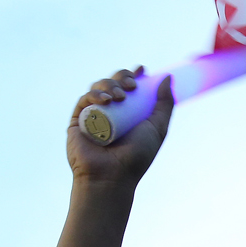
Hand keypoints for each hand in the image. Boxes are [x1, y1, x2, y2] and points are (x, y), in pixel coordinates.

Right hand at [66, 68, 174, 186]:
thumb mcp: (157, 128)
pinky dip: (94, 94)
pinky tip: (106, 100)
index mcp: (128, 113)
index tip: (141, 70)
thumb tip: (167, 77)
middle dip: (122, 77)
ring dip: (109, 84)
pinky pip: (84, 99)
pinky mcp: (78, 121)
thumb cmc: (137, 156)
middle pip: (113, 83)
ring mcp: (93, 115)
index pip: (129, 87)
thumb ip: (165, 104)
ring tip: (119, 96)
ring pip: (98, 88)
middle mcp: (111, 112)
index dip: (133, 74)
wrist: (112, 176)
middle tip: (132, 85)